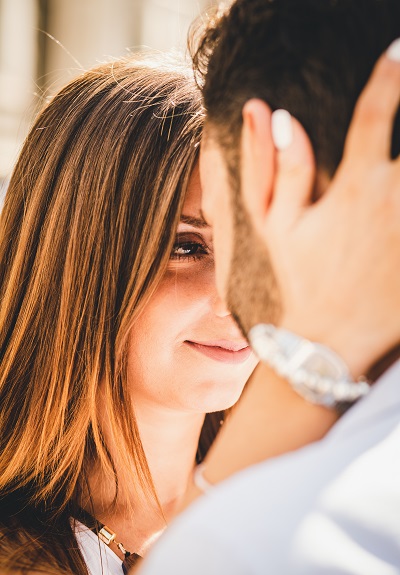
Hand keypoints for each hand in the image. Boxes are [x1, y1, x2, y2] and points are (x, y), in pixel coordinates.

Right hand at [264, 43, 399, 377]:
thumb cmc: (302, 279)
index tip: (396, 52)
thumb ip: (272, 167)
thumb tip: (267, 112)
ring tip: (393, 184)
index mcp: (355, 187)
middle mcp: (394, 200)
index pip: (375, 113)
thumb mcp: (275, 226)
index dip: (388, 75)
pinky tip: (399, 209)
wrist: (335, 339)